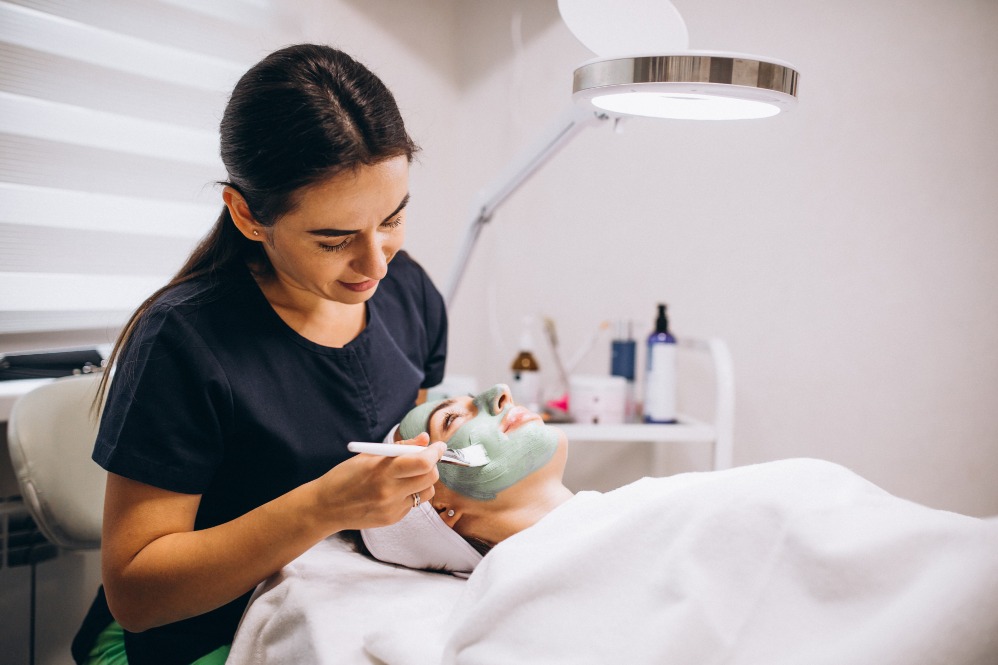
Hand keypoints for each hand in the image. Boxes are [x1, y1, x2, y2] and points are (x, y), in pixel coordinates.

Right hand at [311, 433, 445, 531]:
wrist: (326, 507)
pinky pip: (414, 503)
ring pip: (428, 491)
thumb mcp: (368, 455)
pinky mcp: (393, 519)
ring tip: (406, 476)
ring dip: (423, 481)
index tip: (439, 446)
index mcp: (382, 470)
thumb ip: (400, 447)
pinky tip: (393, 491)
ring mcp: (392, 508)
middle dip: (431, 465)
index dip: (435, 452)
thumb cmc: (345, 476)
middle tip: (422, 459)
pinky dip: (410, 494)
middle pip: (431, 477)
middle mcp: (389, 491)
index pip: (422, 462)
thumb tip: (425, 439)